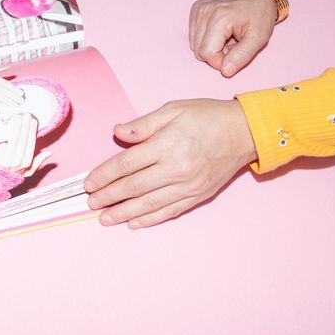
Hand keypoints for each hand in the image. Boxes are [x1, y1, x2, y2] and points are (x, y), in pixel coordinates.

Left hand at [0, 113, 49, 175]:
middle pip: (23, 139)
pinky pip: (3, 144)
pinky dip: (5, 139)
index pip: (31, 143)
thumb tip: (51, 153)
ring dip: (17, 126)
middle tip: (26, 114)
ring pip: (14, 139)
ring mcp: (8, 160)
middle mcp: (18, 161)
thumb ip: (38, 161)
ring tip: (18, 116)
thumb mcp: (28, 170)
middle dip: (25, 125)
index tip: (33, 121)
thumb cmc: (13, 172)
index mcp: (27, 162)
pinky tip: (7, 129)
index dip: (32, 131)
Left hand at [84, 99, 256, 227]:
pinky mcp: (198, 196)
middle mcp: (176, 169)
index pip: (126, 164)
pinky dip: (150, 219)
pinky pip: (169, 211)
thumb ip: (142, 124)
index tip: (89, 183)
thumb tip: (116, 132)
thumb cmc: (207, 117)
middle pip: (133, 187)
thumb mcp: (172, 110)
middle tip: (91, 203)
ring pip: (149, 204)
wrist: (245, 132)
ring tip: (105, 218)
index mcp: (166, 145)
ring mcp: (188, 185)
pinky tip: (134, 223)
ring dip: (124, 213)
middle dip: (108, 197)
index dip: (104, 175)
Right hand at [189, 0, 276, 76]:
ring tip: (227, 37)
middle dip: (216, 54)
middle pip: (198, 50)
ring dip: (211, 47)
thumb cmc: (260, 15)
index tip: (235, 54)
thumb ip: (242, 56)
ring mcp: (198, 9)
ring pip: (194, 45)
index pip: (207, 53)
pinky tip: (220, 31)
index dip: (220, 61)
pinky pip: (194, 36)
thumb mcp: (258, 38)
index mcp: (219, 17)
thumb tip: (225, 71)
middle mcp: (204, 11)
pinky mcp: (195, 10)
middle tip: (233, 44)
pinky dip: (207, 39)